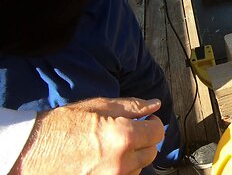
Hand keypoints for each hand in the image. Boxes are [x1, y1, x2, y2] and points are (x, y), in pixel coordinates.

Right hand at [11, 97, 164, 174]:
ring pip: (139, 167)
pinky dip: (122, 169)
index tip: (147, 120)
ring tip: (113, 145)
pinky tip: (106, 159)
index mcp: (123, 136)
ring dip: (134, 155)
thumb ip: (132, 106)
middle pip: (151, 152)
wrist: (33, 150)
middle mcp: (121, 162)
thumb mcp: (99, 106)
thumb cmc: (63, 125)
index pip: (157, 132)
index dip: (153, 123)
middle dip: (145, 139)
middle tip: (130, 130)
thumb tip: (155, 104)